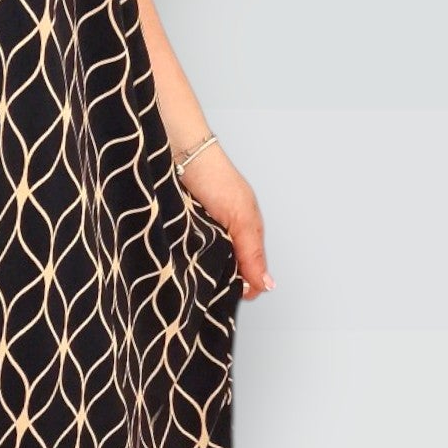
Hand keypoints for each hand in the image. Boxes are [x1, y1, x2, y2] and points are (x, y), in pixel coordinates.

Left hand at [177, 143, 273, 301]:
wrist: (181, 155)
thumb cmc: (214, 178)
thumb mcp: (241, 218)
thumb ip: (252, 253)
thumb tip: (267, 284)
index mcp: (247, 236)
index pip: (250, 277)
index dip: (243, 288)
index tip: (228, 291)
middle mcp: (227, 239)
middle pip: (228, 276)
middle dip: (220, 282)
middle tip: (208, 280)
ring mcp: (204, 238)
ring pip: (206, 270)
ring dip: (201, 272)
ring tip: (193, 267)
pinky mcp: (183, 234)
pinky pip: (186, 258)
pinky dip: (184, 260)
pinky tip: (181, 258)